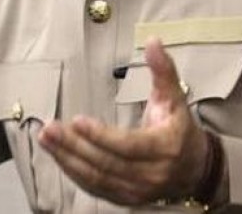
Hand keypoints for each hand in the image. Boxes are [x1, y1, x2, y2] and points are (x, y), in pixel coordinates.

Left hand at [37, 37, 209, 204]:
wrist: (195, 169)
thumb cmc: (180, 129)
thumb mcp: (175, 97)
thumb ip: (163, 70)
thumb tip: (153, 42)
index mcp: (164, 148)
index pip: (128, 146)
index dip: (101, 136)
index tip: (77, 120)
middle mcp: (151, 174)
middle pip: (106, 164)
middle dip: (74, 146)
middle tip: (50, 128)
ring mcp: (137, 191)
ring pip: (96, 179)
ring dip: (67, 159)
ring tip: (46, 139)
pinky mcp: (124, 199)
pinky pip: (94, 188)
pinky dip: (73, 172)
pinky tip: (57, 155)